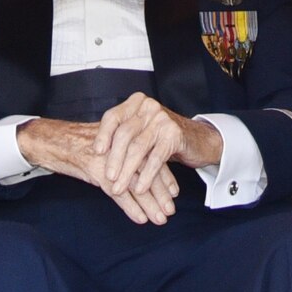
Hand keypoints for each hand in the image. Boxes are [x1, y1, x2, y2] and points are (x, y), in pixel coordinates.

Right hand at [17, 117, 177, 225]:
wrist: (56, 141)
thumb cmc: (81, 144)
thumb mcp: (108, 145)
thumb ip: (125, 155)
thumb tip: (143, 170)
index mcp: (128, 140)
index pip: (152, 159)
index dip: (164, 177)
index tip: (174, 192)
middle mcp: (123, 147)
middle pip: (148, 172)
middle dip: (161, 193)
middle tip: (171, 210)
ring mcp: (111, 159)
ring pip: (137, 184)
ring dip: (150, 204)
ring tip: (160, 218)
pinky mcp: (98, 170)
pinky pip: (119, 193)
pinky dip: (131, 208)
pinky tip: (141, 218)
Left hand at [94, 93, 223, 196]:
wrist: (198, 139)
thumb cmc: (162, 137)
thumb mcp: (141, 130)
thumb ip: (122, 135)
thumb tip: (94, 152)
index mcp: (136, 103)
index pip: (114, 116)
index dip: (103, 135)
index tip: (97, 152)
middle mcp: (148, 107)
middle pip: (125, 133)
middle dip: (114, 159)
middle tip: (108, 178)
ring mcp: (162, 120)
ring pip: (139, 147)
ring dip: (127, 171)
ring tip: (118, 188)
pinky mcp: (174, 135)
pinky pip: (156, 157)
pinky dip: (146, 175)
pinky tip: (139, 188)